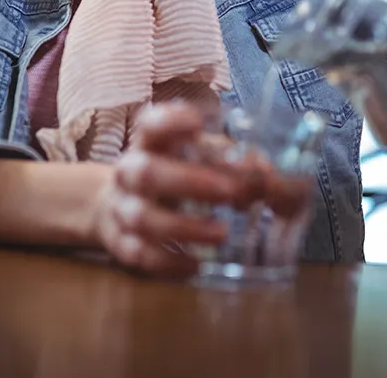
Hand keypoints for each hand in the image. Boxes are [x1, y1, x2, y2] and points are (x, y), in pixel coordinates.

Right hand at [93, 103, 239, 276]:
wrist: (117, 208)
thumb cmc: (171, 175)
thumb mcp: (197, 160)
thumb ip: (232, 164)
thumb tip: (269, 177)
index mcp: (150, 144)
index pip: (150, 125)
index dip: (169, 121)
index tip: (196, 122)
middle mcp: (130, 173)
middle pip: (146, 173)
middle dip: (188, 181)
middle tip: (229, 190)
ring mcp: (122, 210)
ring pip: (143, 218)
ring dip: (184, 226)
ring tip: (222, 233)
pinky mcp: (122, 245)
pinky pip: (142, 256)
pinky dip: (170, 262)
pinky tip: (198, 264)